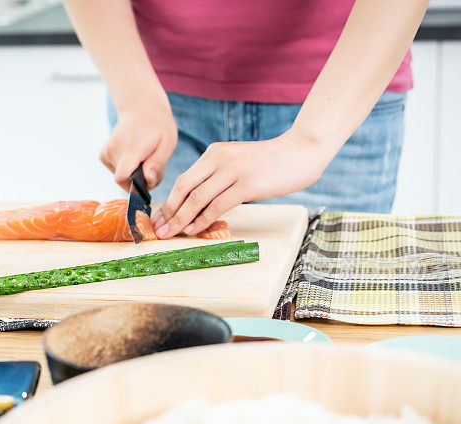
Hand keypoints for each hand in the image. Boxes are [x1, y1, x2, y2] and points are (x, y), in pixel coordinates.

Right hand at [100, 98, 177, 190]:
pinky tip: (134, 156)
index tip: (148, 179)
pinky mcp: (103, 155)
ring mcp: (106, 152)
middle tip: (152, 165)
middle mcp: (114, 150)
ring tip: (144, 158)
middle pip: (124, 180)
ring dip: (134, 174)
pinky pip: (116, 171)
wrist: (142, 108)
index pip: (122, 178)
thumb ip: (158, 164)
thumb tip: (148, 180)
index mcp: (131, 148)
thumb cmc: (158, 126)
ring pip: (121, 177)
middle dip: (140, 180)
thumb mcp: (167, 143)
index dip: (134, 187)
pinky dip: (126, 169)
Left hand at [152, 131, 332, 238]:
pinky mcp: (246, 183)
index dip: (169, 201)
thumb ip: (220, 176)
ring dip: (181, 219)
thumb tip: (200, 203)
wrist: (301, 151)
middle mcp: (219, 159)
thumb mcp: (238, 163)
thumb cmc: (272, 162)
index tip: (159, 218)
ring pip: (197, 198)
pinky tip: (194, 229)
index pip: (184, 179)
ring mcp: (232, 170)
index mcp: (214, 153)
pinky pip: (217, 205)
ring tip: (171, 234)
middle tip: (159, 230)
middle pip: (184, 188)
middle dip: (168, 212)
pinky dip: (202, 219)